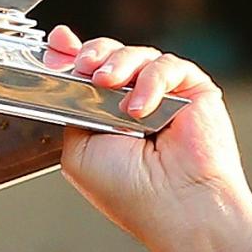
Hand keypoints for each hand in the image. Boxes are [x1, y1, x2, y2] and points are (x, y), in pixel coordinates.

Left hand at [47, 28, 251, 251]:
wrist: (176, 207)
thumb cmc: (131, 193)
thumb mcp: (78, 151)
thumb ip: (71, 112)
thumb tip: (67, 79)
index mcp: (104, 117)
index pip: (87, 74)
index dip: (70, 54)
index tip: (57, 45)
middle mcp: (133, 104)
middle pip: (110, 55)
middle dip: (93, 54)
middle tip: (85, 66)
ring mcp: (164, 96)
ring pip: (137, 55)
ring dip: (118, 64)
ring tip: (108, 84)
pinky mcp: (193, 90)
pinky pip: (168, 66)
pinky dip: (151, 82)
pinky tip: (142, 110)